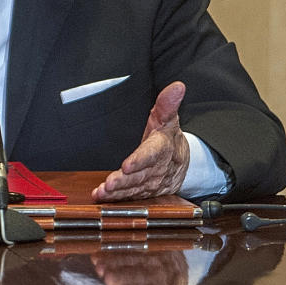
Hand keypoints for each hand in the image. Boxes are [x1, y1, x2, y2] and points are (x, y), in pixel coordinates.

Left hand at [92, 81, 188, 201]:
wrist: (182, 161)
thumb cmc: (168, 137)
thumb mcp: (167, 119)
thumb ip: (167, 104)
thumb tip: (177, 86)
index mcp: (164, 148)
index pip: (153, 154)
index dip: (140, 161)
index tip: (127, 165)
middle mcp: (159, 168)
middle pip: (142, 176)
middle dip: (125, 181)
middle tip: (109, 184)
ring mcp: (154, 183)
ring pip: (136, 189)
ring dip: (119, 192)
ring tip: (102, 192)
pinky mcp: (148, 192)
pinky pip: (133, 197)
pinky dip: (118, 199)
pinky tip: (103, 197)